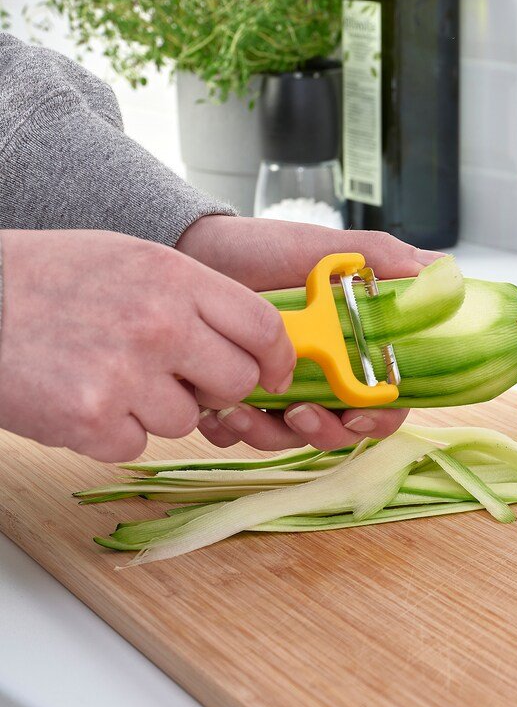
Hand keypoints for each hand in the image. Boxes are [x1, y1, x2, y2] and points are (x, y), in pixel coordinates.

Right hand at [0, 230, 296, 461]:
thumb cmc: (48, 279)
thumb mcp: (133, 260)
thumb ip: (196, 298)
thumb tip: (252, 342)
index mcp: (174, 278)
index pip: (262, 327)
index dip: (278, 358)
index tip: (275, 373)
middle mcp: (159, 324)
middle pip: (237, 382)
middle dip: (218, 388)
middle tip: (181, 377)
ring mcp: (125, 374)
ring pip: (186, 421)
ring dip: (157, 410)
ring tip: (110, 375)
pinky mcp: (91, 420)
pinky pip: (136, 445)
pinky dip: (113, 433)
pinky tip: (83, 396)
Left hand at [175, 215, 442, 451]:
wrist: (198, 251)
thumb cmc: (262, 249)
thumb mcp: (321, 248)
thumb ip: (382, 258)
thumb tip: (439, 270)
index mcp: (352, 348)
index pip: (386, 400)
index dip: (380, 416)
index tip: (359, 412)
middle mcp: (322, 376)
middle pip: (343, 430)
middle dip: (325, 432)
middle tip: (300, 413)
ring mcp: (281, 391)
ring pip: (291, 438)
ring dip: (271, 434)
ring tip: (243, 408)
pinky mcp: (240, 399)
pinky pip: (242, 434)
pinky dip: (232, 429)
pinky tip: (218, 408)